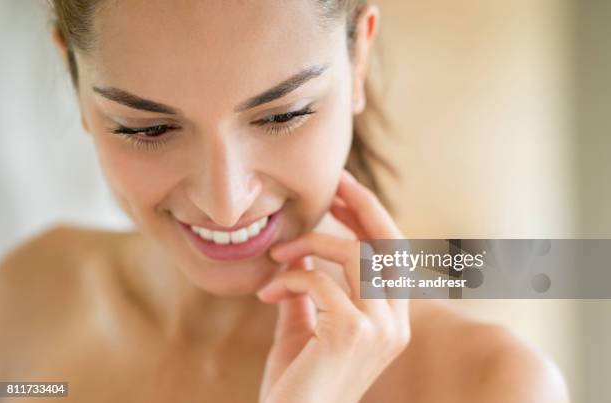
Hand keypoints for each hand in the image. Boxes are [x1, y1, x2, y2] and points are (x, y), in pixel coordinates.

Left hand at [256, 170, 408, 402]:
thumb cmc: (297, 385)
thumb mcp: (306, 328)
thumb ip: (310, 293)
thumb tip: (301, 257)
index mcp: (391, 321)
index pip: (392, 257)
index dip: (371, 219)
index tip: (344, 192)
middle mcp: (396, 324)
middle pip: (389, 246)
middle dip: (364, 206)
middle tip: (334, 182)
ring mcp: (380, 329)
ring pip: (355, 256)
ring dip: (311, 245)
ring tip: (278, 254)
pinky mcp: (354, 333)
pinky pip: (320, 282)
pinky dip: (290, 278)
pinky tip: (267, 293)